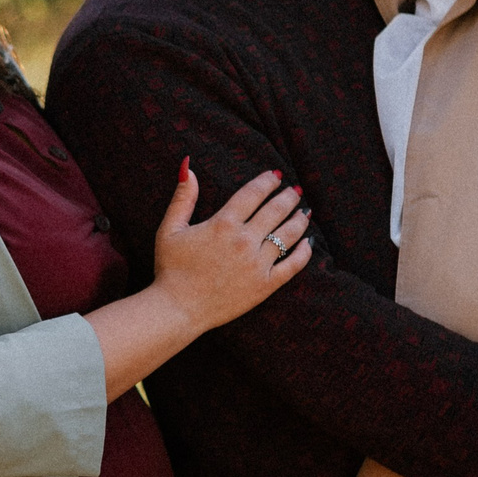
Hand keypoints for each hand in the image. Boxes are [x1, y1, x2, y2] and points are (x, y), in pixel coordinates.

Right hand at [145, 161, 311, 335]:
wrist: (178, 309)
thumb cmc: (170, 269)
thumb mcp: (169, 229)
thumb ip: (182, 198)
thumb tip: (187, 167)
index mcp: (223, 223)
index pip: (253, 193)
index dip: (267, 181)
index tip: (275, 176)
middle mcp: (244, 240)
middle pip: (276, 210)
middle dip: (288, 196)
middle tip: (294, 191)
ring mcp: (257, 263)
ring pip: (288, 234)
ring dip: (299, 219)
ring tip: (304, 212)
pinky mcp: (265, 285)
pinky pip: (293, 265)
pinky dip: (304, 252)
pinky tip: (308, 243)